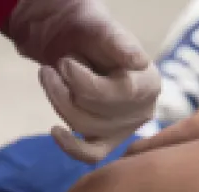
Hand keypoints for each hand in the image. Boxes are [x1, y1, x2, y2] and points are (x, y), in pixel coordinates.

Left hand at [6, 0, 160, 162]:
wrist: (75, 44)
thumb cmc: (91, 34)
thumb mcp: (102, 28)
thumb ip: (119, 42)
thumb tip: (138, 61)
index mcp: (149, 82)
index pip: (122, 92)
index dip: (87, 81)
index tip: (64, 62)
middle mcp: (142, 110)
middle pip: (100, 112)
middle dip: (68, 87)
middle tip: (57, 63)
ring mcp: (123, 129)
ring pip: (85, 126)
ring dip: (58, 99)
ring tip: (49, 75)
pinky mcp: (105, 143)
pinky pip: (90, 155)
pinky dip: (70, 146)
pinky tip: (55, 131)